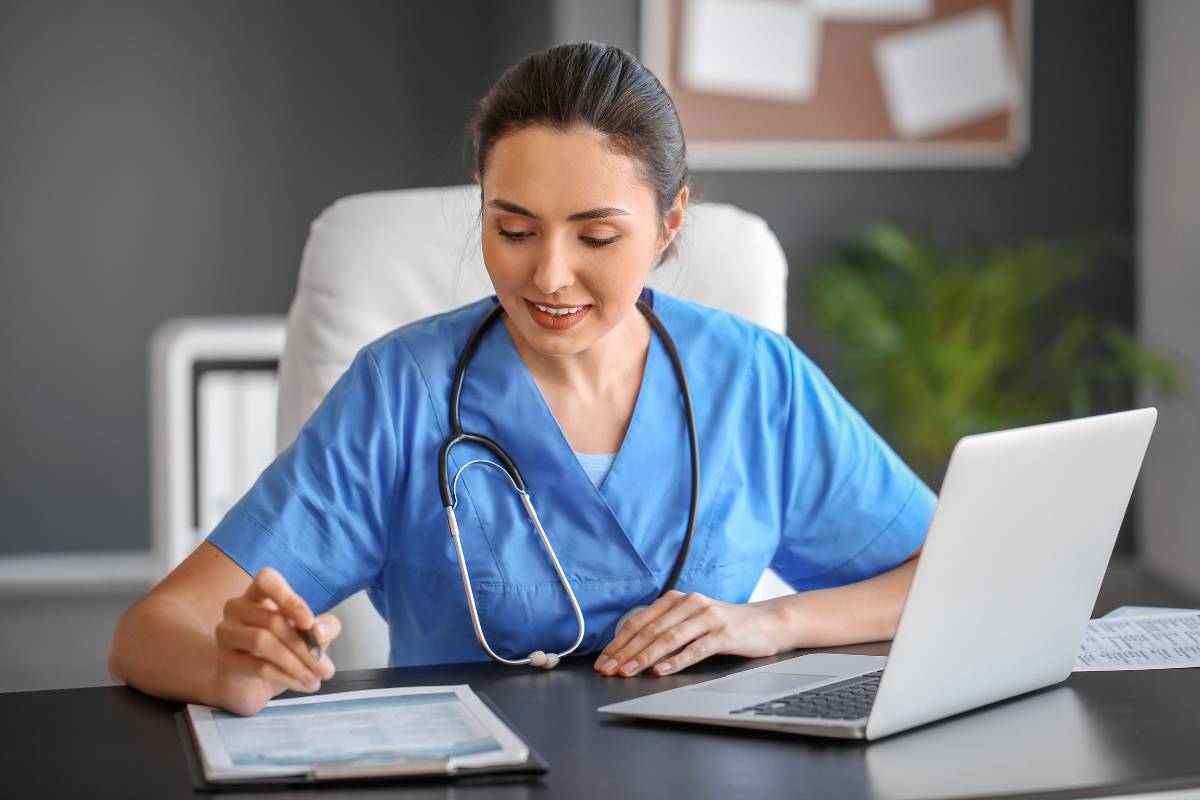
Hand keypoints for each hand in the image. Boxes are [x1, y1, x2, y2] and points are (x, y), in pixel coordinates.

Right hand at [212, 567, 340, 714]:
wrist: (252, 684)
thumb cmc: (282, 651)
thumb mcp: (310, 637)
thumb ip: (323, 628)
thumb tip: (320, 633)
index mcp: (259, 593)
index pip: (266, 580)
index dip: (288, 599)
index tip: (308, 622)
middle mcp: (238, 607)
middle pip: (273, 620)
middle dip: (305, 647)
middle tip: (326, 669)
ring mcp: (227, 632)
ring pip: (262, 641)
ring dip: (295, 663)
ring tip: (315, 678)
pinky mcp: (224, 660)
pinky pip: (257, 666)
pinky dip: (286, 677)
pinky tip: (302, 684)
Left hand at [592, 590, 781, 677]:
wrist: (765, 623)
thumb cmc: (723, 625)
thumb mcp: (691, 620)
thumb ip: (666, 629)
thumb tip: (632, 651)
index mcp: (677, 599)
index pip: (640, 621)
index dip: (619, 641)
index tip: (604, 660)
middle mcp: (690, 603)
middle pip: (651, 630)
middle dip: (626, 651)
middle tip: (609, 669)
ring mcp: (708, 617)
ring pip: (669, 638)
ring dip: (645, 657)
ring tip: (628, 671)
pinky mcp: (724, 634)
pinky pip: (696, 649)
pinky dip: (676, 661)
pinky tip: (661, 671)